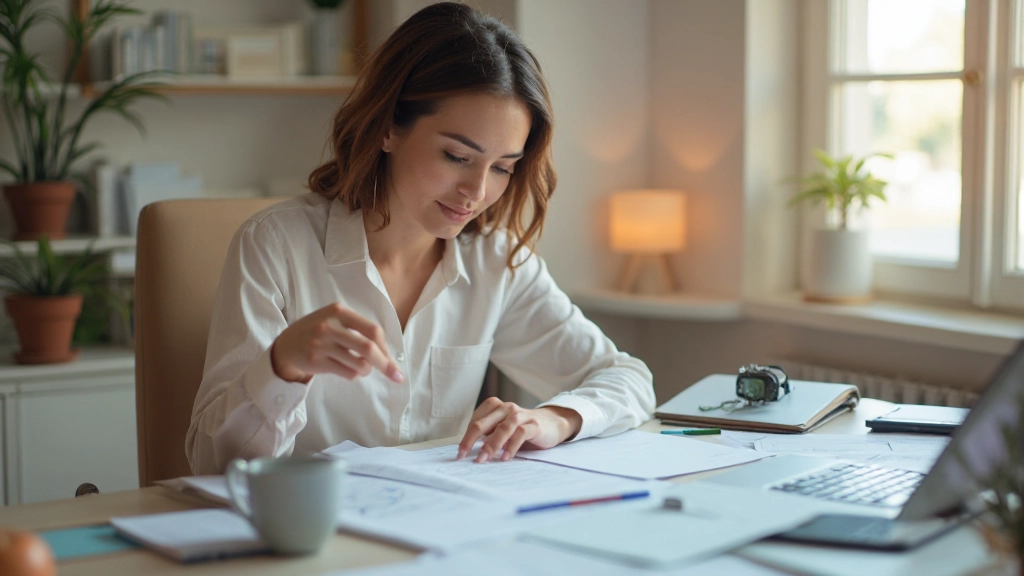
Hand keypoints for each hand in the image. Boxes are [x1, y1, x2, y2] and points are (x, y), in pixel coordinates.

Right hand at [270, 303, 403, 383]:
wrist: (286, 345)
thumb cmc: (319, 333)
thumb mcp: (335, 320)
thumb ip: (359, 330)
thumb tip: (387, 353)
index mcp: (339, 311)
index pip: (372, 330)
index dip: (385, 347)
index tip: (392, 360)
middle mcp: (329, 325)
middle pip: (368, 348)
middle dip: (385, 364)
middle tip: (396, 377)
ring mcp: (321, 343)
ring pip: (359, 364)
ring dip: (366, 370)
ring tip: (359, 367)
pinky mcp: (315, 360)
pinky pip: (347, 373)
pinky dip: (353, 374)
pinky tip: (345, 368)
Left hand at [457, 397, 581, 462]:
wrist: (552, 424)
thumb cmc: (522, 429)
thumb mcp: (503, 429)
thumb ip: (488, 435)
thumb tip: (469, 451)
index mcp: (495, 407)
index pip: (475, 421)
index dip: (466, 437)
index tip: (460, 453)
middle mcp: (507, 408)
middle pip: (484, 424)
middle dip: (471, 441)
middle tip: (464, 456)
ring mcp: (521, 415)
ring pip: (503, 428)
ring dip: (491, 445)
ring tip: (484, 459)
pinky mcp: (534, 425)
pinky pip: (521, 433)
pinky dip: (511, 446)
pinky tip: (505, 457)